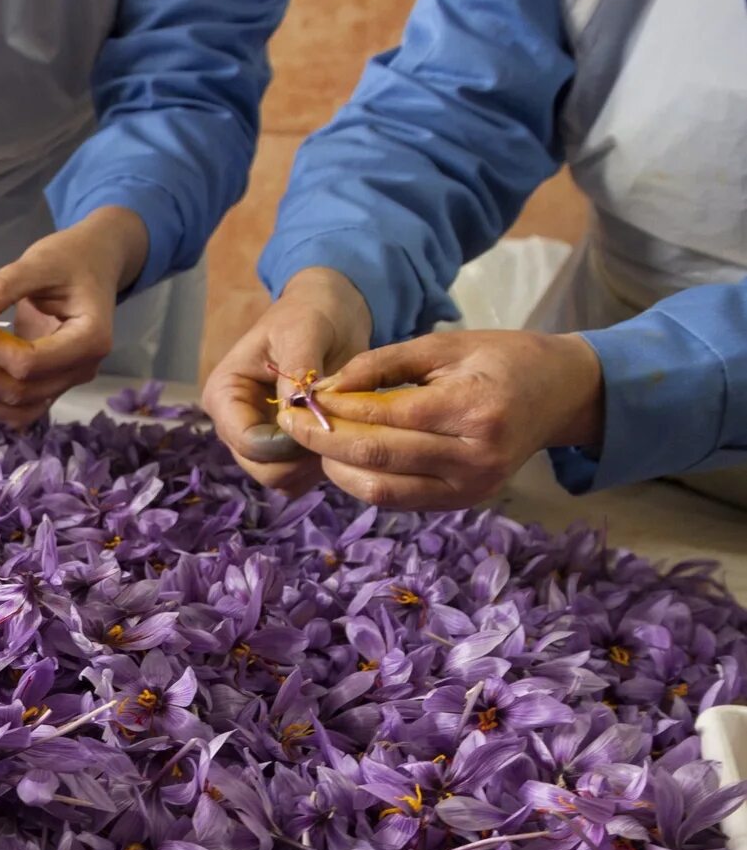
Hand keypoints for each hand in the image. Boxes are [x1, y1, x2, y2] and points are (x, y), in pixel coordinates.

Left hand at [0, 207, 149, 426]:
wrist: (94, 264)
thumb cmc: (71, 259)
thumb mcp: (39, 262)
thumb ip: (1, 288)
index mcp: (89, 339)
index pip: (29, 364)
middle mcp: (82, 370)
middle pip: (20, 392)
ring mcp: (67, 382)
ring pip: (17, 411)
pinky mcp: (52, 385)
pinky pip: (20, 411)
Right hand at [202, 267, 373, 494]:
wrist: (327, 314)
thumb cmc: (309, 314)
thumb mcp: (303, 331)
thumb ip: (297, 370)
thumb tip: (296, 409)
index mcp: (224, 395)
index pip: (247, 441)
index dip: (288, 442)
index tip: (326, 421)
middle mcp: (233, 425)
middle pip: (262, 468)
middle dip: (304, 456)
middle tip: (342, 425)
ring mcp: (256, 442)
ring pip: (281, 479)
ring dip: (315, 463)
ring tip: (344, 426)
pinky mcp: (279, 451)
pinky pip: (297, 479)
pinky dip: (320, 467)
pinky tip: (340, 437)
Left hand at [275, 329, 603, 510]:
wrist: (561, 394)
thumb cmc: (502, 359)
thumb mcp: (445, 345)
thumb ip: (383, 364)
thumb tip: (324, 387)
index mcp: (476, 409)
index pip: (387, 416)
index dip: (336, 409)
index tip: (300, 397)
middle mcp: (476, 457)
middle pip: (377, 457)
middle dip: (322, 441)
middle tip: (288, 423)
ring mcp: (471, 488)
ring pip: (380, 488)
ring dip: (335, 467)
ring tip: (311, 441)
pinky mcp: (463, 504)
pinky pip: (396, 499)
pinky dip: (361, 481)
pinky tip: (341, 458)